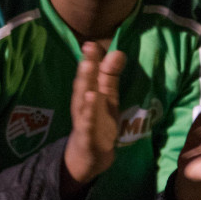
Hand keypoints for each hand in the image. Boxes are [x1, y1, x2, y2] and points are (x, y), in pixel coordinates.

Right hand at [63, 42, 126, 183]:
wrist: (89, 157)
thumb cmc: (98, 123)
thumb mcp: (107, 98)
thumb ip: (111, 77)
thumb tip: (118, 51)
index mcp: (88, 94)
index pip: (90, 74)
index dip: (91, 58)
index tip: (92, 43)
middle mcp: (82, 104)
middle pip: (84, 83)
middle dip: (87, 66)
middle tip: (89, 47)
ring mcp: (83, 119)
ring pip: (83, 100)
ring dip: (85, 84)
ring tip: (87, 68)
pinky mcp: (87, 134)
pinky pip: (88, 121)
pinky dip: (89, 110)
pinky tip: (92, 97)